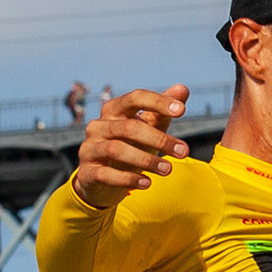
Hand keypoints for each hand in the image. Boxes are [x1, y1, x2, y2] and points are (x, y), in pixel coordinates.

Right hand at [71, 85, 191, 203]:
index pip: (135, 98)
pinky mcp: (87, 172)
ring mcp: (90, 148)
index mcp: (113, 110)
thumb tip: (183, 88)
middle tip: (184, 152)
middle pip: (129, 127)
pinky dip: (128, 179)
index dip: (158, 102)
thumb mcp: (147, 128)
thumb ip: (162, 111)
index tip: (182, 110)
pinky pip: (106, 174)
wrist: (101, 179)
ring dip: (146, 160)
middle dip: (159, 139)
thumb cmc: (129, 146)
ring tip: (168, 170)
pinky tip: (147, 183)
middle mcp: (98, 126)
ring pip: (117, 149)